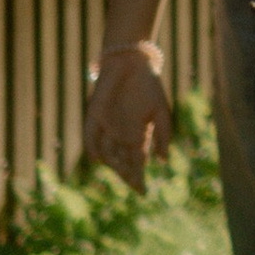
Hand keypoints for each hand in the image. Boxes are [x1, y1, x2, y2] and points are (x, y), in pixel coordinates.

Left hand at [84, 44, 171, 192]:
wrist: (132, 62)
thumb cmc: (149, 85)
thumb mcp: (160, 111)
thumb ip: (163, 135)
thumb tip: (163, 160)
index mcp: (137, 136)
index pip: (137, 163)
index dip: (139, 178)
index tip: (143, 192)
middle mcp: (120, 136)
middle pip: (122, 163)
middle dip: (127, 176)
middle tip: (134, 186)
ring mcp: (106, 128)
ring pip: (107, 154)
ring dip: (114, 165)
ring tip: (123, 174)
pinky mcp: (93, 117)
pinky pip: (91, 137)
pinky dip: (93, 148)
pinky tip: (99, 158)